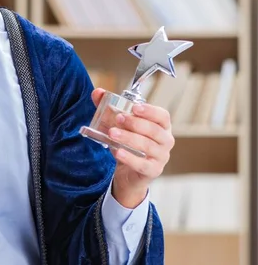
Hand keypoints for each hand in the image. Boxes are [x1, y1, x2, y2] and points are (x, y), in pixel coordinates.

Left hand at [91, 88, 173, 208]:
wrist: (128, 172)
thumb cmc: (128, 144)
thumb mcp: (118, 125)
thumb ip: (108, 108)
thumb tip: (98, 92)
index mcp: (161, 126)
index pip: (162, 116)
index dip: (150, 111)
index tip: (134, 107)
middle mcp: (165, 141)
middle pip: (155, 130)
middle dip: (135, 123)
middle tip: (118, 118)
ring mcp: (161, 157)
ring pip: (147, 146)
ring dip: (129, 138)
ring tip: (112, 133)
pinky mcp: (152, 170)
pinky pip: (142, 164)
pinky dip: (129, 158)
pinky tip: (117, 151)